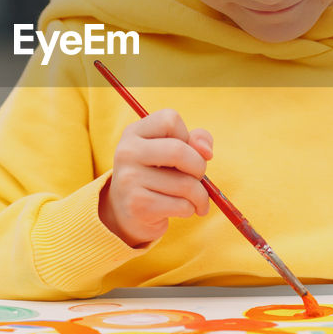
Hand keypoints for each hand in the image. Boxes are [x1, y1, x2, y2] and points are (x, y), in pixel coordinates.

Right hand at [99, 109, 212, 246]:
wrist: (127, 214)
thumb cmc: (157, 176)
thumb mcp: (172, 152)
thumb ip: (195, 140)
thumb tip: (206, 151)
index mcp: (133, 132)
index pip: (170, 120)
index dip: (187, 136)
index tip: (184, 153)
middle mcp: (127, 152)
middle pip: (179, 151)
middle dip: (199, 167)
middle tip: (197, 178)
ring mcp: (129, 179)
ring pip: (185, 184)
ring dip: (200, 195)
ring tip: (196, 200)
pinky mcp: (137, 206)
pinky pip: (182, 205)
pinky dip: (191, 209)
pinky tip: (183, 210)